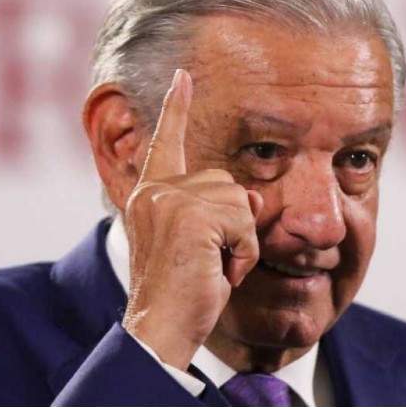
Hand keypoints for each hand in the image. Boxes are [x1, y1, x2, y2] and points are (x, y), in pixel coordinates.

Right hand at [122, 69, 262, 369]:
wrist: (161, 330)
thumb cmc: (183, 293)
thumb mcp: (203, 246)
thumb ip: (218, 212)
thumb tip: (254, 195)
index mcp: (151, 195)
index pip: (167, 142)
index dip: (175, 108)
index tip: (183, 76)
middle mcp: (154, 191)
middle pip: (227, 183)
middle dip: (234, 226)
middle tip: (210, 262)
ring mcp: (169, 201)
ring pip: (240, 201)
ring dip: (240, 242)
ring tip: (213, 268)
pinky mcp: (189, 216)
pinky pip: (244, 222)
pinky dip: (243, 253)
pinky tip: (219, 273)